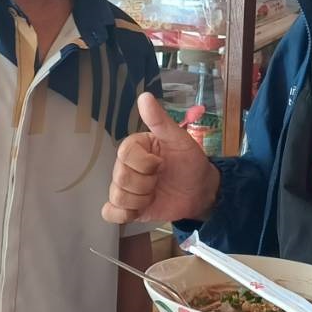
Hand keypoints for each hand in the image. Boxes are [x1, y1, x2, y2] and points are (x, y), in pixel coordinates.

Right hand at [103, 92, 219, 224]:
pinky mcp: (127, 208)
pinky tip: (138, 211)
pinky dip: (122, 214)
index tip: (161, 164)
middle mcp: (125, 166)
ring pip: (117, 196)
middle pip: (120, 177)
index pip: (125, 154)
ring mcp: (125, 188)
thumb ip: (160, 121)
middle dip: (146, 183)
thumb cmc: (190, 162)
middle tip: (160, 181)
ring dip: (140, 199)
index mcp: (135, 147)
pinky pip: (110, 213)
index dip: (144, 163)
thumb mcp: (180, 140)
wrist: (200, 190)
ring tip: (155, 194)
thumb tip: (144, 96)